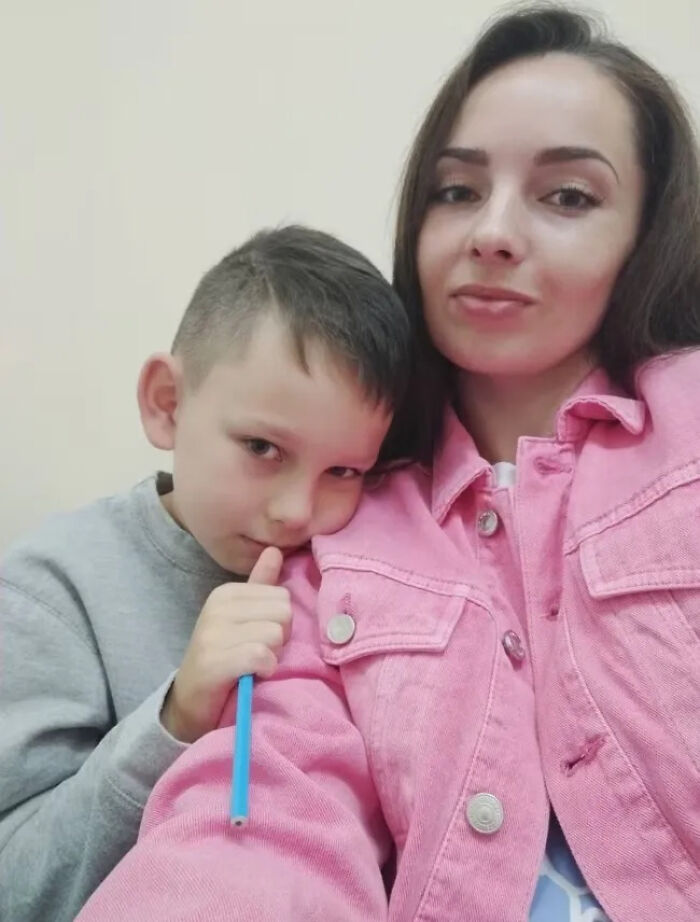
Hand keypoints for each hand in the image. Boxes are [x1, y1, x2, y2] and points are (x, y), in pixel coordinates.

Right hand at [161, 546, 290, 742]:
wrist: (191, 703)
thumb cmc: (224, 658)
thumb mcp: (242, 618)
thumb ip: (260, 585)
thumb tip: (275, 550)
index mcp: (226, 593)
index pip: (282, 596)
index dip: (279, 623)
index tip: (258, 638)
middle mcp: (217, 607)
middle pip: (283, 613)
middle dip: (279, 638)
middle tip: (256, 653)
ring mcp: (212, 633)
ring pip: (275, 633)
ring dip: (271, 656)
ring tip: (252, 664)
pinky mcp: (213, 660)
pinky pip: (261, 655)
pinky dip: (264, 669)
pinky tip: (251, 675)